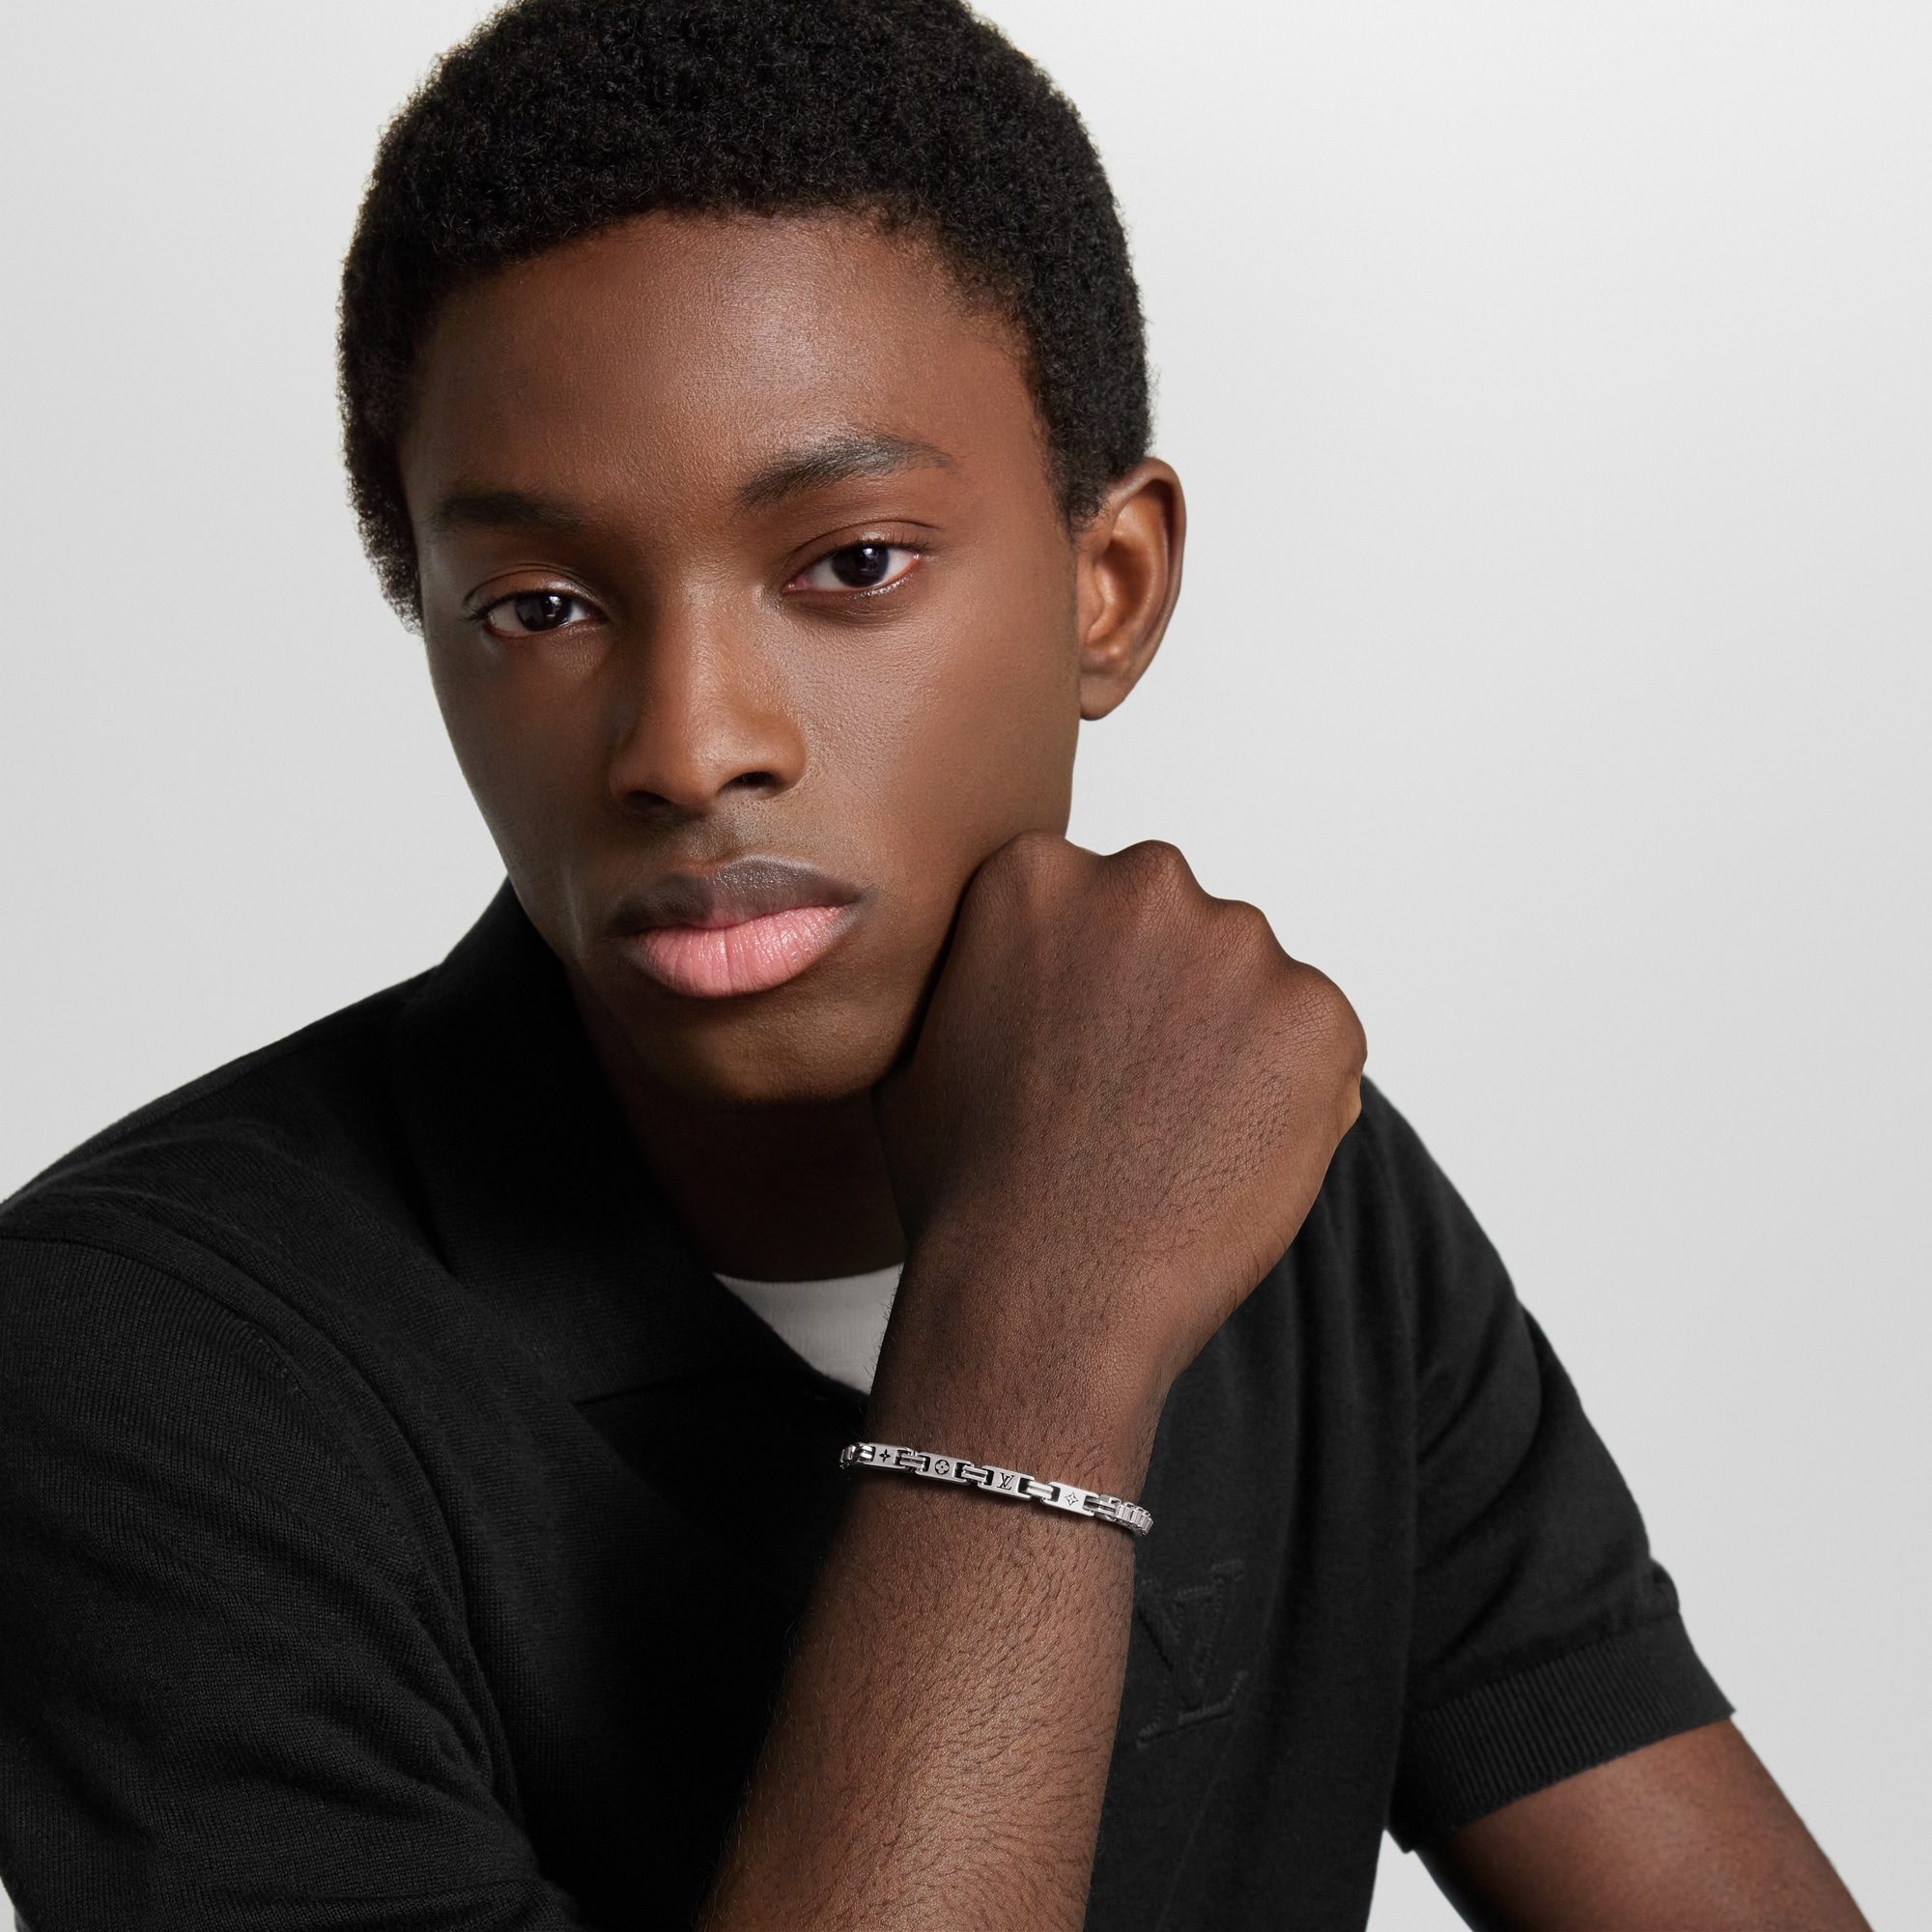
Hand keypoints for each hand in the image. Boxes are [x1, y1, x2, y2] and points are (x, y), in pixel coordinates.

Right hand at [872, 833, 1364, 1486]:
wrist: (1043, 1290)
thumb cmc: (968, 1186)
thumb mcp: (917, 1041)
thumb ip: (974, 967)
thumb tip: (993, 964)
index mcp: (1037, 872)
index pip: (1095, 903)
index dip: (1093, 988)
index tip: (1082, 1053)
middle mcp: (1145, 882)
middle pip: (1179, 931)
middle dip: (1168, 1002)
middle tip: (1135, 1101)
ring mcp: (1241, 945)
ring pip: (1253, 987)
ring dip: (1232, 1048)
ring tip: (1177, 1141)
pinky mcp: (1319, 1014)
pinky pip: (1318, 1046)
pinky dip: (1292, 1098)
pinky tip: (1228, 1158)